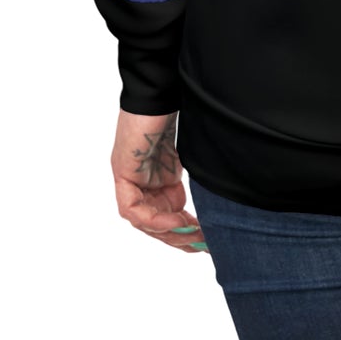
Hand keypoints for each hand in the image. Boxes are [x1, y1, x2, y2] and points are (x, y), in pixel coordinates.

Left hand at [111, 111, 206, 253]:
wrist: (160, 92)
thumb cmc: (175, 115)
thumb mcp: (186, 155)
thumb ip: (190, 177)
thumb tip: (218, 198)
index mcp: (154, 177)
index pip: (164, 214)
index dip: (183, 230)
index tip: (204, 238)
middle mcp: (139, 181)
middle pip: (153, 222)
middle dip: (177, 238)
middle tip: (200, 247)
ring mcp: (129, 178)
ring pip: (142, 221)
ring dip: (168, 233)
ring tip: (192, 237)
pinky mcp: (122, 173)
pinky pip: (133, 210)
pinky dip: (154, 219)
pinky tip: (176, 220)